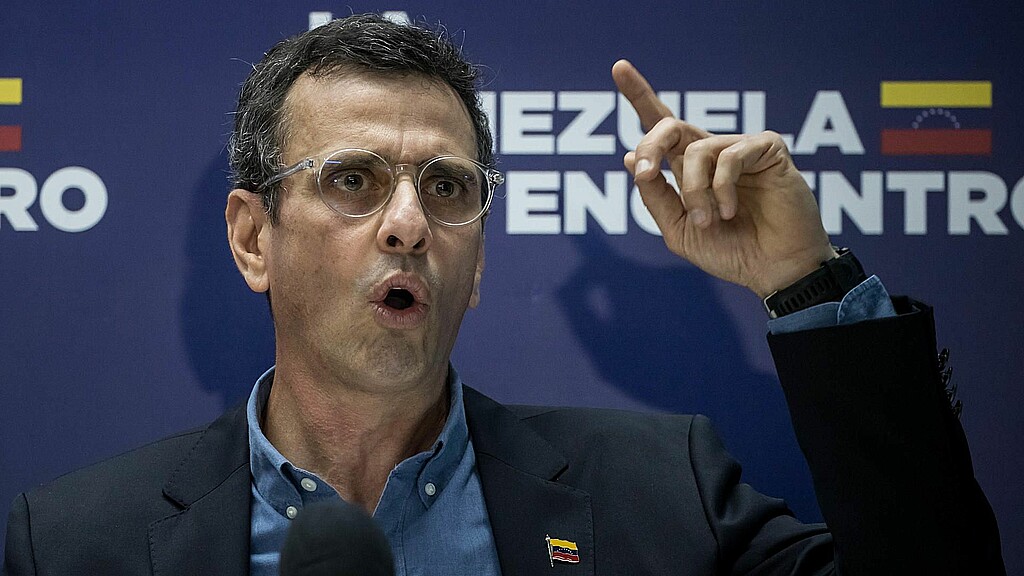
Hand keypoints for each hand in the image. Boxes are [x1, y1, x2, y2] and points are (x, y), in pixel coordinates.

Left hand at [612, 60, 835, 298]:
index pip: (661, 127)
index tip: (618, 66)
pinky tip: (730, 211)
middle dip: (651, 144)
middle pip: (670, 125)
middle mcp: (712, 153)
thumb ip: (655, 196)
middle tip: (645, 171)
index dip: (640, 95)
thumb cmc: (732, 252)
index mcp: (688, 169)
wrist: (774, 271)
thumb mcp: (679, 230)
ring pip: (696, 150)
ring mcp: (740, 149)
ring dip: (693, 190)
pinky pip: (729, 155)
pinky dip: (721, 187)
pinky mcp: (768, 149)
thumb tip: (628, 156)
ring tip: (707, 221)